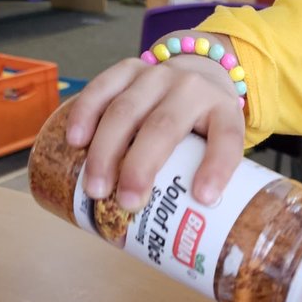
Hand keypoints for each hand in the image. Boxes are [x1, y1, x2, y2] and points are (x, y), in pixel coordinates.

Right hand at [64, 41, 245, 209]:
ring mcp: (157, 76)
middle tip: (127, 203)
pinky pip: (102, 87)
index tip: (204, 198)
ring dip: (106, 150)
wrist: (198, 73)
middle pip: (164, 126)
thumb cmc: (205, 123)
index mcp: (223, 110)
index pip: (226, 138)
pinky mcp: (129, 69)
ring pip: (126, 109)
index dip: (216, 167)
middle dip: (141, 167)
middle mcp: (191, 88)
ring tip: (95, 188)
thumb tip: (178, 232)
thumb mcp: (219, 142)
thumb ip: (204, 172)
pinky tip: (75, 141)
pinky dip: (85, 113)